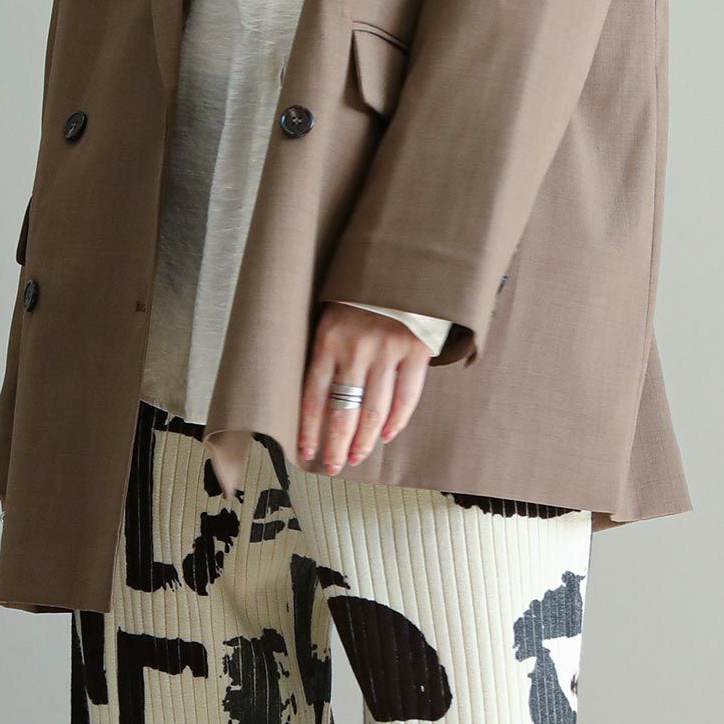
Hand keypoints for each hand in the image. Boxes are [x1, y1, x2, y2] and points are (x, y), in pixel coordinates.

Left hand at [299, 304, 431, 474]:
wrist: (405, 257)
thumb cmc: (363, 289)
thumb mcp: (334, 310)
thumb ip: (329, 347)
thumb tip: (321, 393)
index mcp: (328, 339)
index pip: (313, 397)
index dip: (310, 430)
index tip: (307, 453)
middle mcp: (355, 349)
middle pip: (343, 412)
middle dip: (336, 445)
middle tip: (334, 466)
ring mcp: (388, 350)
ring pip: (374, 411)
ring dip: (365, 441)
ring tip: (357, 457)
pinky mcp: (416, 349)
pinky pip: (406, 396)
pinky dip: (396, 421)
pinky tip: (387, 436)